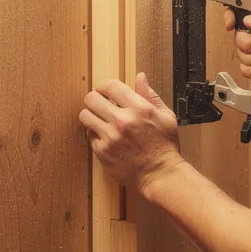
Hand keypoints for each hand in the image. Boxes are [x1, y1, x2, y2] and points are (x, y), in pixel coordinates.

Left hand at [80, 72, 182, 195]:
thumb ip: (150, 95)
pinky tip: (105, 135)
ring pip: (85, 115)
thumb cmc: (165, 146)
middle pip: (92, 98)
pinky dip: (95, 133)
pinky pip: (89, 134)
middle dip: (94, 99)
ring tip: (98, 119)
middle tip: (99, 104)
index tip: (105, 91)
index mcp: (139, 108)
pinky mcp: (103, 151)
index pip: (110, 86)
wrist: (160, 174)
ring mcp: (111, 136)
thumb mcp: (165, 116)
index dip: (104, 86)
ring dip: (90, 115)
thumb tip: (140, 77)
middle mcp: (123, 121)